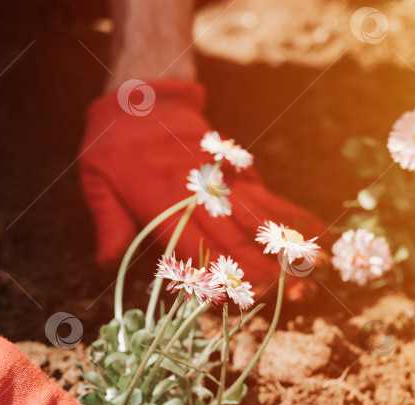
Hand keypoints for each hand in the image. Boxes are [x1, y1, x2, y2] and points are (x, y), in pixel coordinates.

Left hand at [79, 79, 326, 299]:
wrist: (139, 97)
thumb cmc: (112, 147)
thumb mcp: (97, 182)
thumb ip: (108, 222)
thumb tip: (105, 261)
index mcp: (158, 200)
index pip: (190, 245)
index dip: (213, 273)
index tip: (237, 297)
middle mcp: (194, 191)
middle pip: (231, 235)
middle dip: (261, 268)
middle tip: (292, 295)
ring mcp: (218, 178)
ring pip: (256, 215)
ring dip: (285, 244)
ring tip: (314, 269)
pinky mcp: (234, 168)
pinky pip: (266, 194)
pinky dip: (292, 214)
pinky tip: (317, 231)